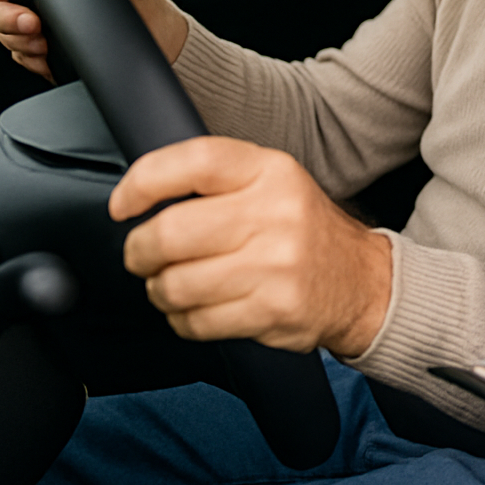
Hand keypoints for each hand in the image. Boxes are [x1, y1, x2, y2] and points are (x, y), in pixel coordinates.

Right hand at [0, 0, 187, 79]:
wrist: (168, 47)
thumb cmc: (149, 11)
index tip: (19, 2)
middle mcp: (44, 10)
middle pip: (0, 17)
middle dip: (10, 24)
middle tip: (34, 28)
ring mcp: (47, 37)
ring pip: (11, 43)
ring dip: (22, 46)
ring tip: (43, 45)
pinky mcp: (56, 63)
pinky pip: (30, 65)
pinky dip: (34, 64)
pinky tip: (48, 61)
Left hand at [109, 136, 392, 356]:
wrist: (361, 281)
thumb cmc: (302, 229)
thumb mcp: (272, 182)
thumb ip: (216, 179)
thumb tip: (140, 194)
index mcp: (271, 171)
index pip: (195, 162)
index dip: (143, 182)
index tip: (123, 205)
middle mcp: (276, 214)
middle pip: (170, 233)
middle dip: (139, 252)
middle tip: (143, 257)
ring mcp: (276, 265)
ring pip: (175, 285)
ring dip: (160, 291)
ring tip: (174, 285)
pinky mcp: (272, 310)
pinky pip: (196, 322)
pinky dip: (183, 320)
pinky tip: (200, 309)